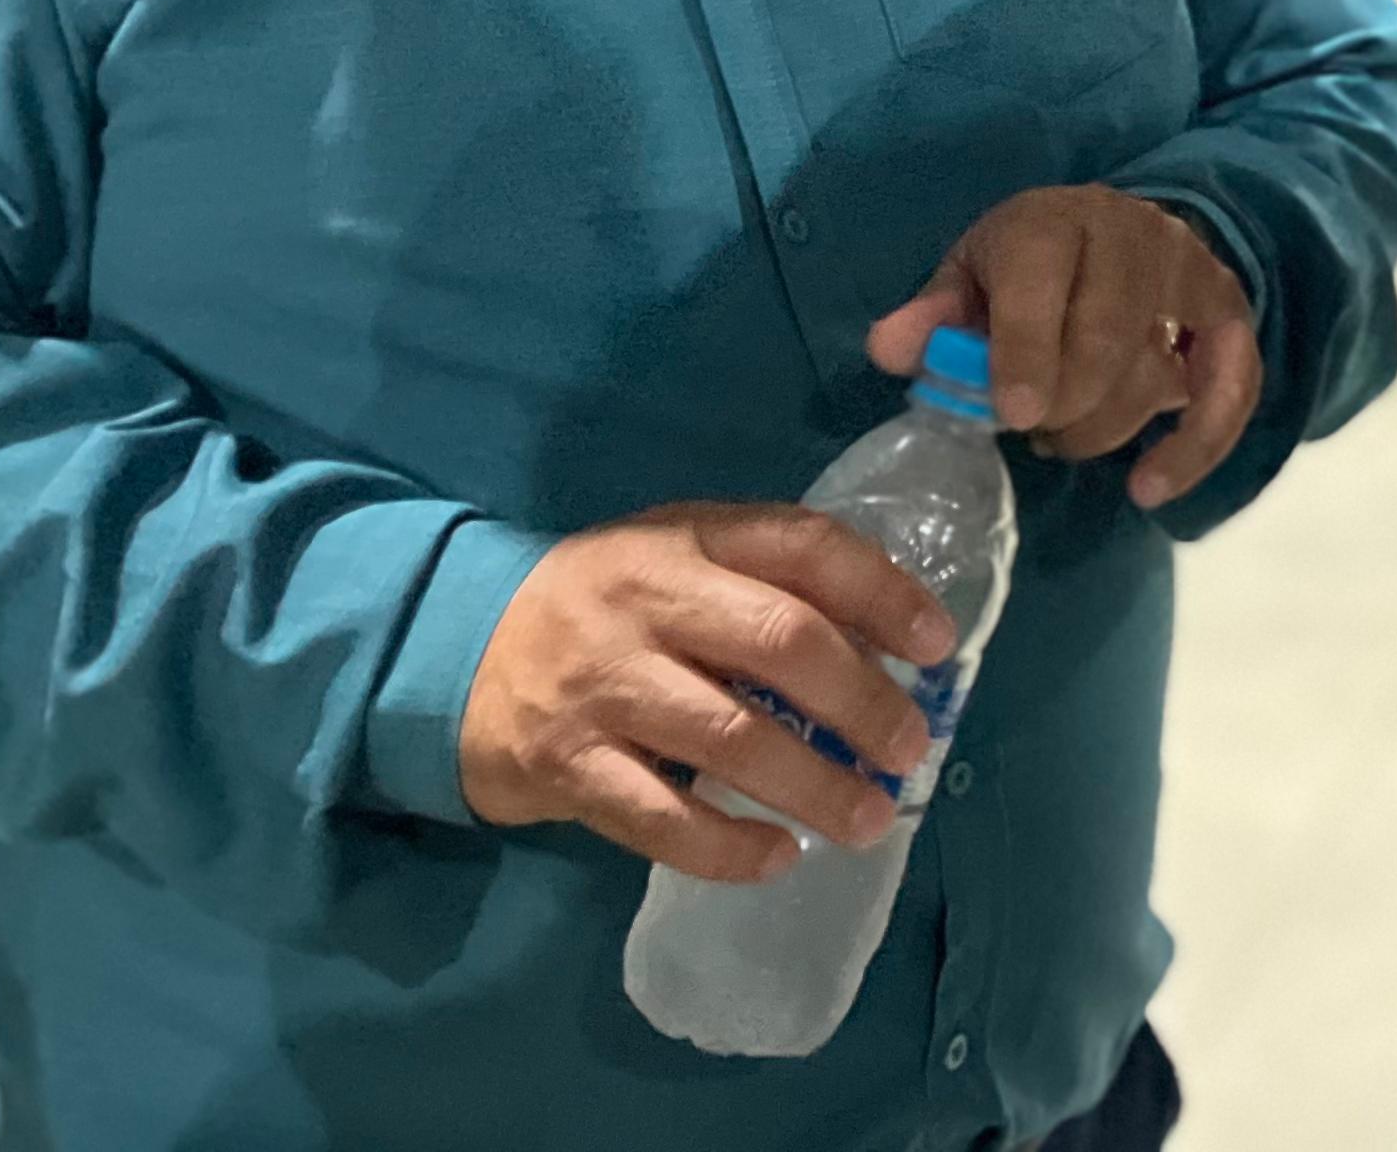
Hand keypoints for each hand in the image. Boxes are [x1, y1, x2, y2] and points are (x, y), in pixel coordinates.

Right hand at [457, 503, 956, 882]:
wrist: (456, 653)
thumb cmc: (605, 606)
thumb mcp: (679, 558)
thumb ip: (768, 581)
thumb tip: (889, 640)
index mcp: (688, 538)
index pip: (804, 545)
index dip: (883, 591)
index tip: (940, 645)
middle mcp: (647, 601)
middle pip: (780, 641)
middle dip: (862, 700)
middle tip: (912, 747)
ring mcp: (603, 685)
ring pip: (729, 738)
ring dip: (813, 786)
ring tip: (868, 819)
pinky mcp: (566, 766)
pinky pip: (659, 818)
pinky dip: (726, 847)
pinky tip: (777, 859)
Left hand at [867, 185, 1259, 511]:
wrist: (1117, 234)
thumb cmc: (1027, 269)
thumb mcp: (970, 278)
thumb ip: (932, 317)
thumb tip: (890, 350)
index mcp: (1053, 220)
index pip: (1042, 276)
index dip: (1025, 349)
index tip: (1012, 416)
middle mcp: (1132, 235)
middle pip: (1107, 333)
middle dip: (1063, 403)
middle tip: (1031, 430)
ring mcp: (1190, 272)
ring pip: (1157, 371)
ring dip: (1102, 431)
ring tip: (1060, 437)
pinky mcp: (1230, 316)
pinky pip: (1231, 388)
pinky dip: (1194, 447)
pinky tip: (1148, 487)